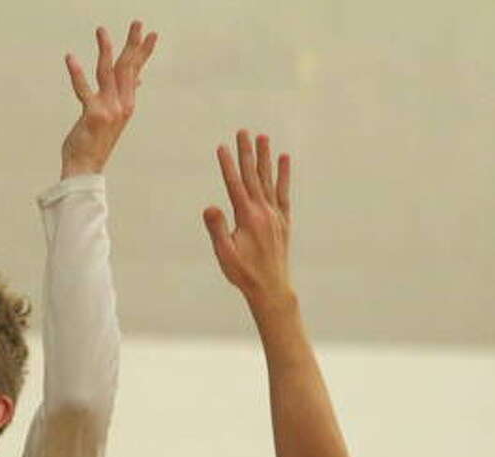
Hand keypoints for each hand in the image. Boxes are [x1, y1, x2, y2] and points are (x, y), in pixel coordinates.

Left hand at [60, 21, 157, 177]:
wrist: (85, 168)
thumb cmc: (96, 143)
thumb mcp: (114, 117)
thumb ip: (123, 96)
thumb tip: (138, 80)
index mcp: (126, 104)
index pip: (135, 72)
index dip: (143, 52)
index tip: (151, 34)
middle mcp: (121, 105)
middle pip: (127, 68)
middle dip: (132, 44)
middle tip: (137, 23)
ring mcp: (108, 109)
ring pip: (107, 73)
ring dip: (105, 49)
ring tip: (101, 31)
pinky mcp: (92, 114)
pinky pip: (84, 89)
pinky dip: (76, 73)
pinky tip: (70, 58)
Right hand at [203, 131, 292, 305]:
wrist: (270, 287)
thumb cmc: (244, 274)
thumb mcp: (225, 254)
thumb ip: (218, 229)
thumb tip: (210, 207)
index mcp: (247, 217)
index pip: (235, 185)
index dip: (228, 165)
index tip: (222, 146)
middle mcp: (263, 211)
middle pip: (253, 176)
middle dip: (246, 152)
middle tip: (243, 131)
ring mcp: (275, 214)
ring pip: (269, 180)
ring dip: (265, 158)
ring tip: (263, 137)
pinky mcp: (283, 221)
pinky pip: (283, 192)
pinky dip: (283, 175)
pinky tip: (284, 159)